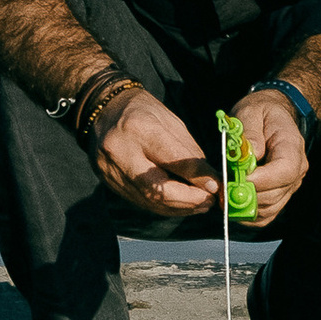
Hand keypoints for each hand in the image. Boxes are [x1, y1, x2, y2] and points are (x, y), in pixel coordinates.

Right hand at [87, 88, 220, 217]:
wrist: (104, 111)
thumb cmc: (142, 113)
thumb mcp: (171, 122)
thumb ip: (189, 153)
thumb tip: (210, 182)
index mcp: (138, 128)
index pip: (173, 159)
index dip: (197, 177)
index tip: (216, 187)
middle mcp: (120, 151)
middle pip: (158, 189)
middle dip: (189, 200)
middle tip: (209, 201)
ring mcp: (111, 170)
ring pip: (150, 201)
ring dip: (179, 208)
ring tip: (200, 205)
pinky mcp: (109, 183)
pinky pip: (141, 202)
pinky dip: (164, 206)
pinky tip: (180, 204)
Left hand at [233, 86, 310, 221]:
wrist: (272, 118)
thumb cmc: (260, 113)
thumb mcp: (251, 112)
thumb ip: (250, 132)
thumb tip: (249, 155)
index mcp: (292, 147)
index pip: (285, 171)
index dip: (263, 180)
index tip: (240, 178)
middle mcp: (296, 172)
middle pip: (275, 195)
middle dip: (246, 195)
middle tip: (222, 188)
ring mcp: (289, 187)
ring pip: (268, 209)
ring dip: (243, 206)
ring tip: (224, 192)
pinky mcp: (278, 197)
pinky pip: (264, 216)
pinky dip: (246, 214)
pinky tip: (231, 201)